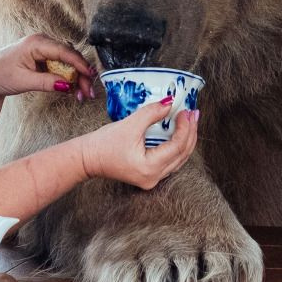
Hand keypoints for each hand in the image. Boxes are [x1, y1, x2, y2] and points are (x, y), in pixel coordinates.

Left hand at [0, 34, 97, 102]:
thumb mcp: (23, 81)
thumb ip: (47, 82)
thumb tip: (67, 85)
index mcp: (36, 43)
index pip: (64, 51)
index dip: (80, 64)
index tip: (90, 76)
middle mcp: (41, 42)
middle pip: (69, 57)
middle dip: (81, 74)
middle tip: (88, 92)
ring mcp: (42, 50)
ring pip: (67, 62)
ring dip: (76, 78)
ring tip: (82, 94)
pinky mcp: (42, 58)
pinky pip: (60, 66)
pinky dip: (67, 78)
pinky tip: (72, 90)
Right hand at [79, 99, 198, 189]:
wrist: (87, 158)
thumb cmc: (103, 144)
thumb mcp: (129, 125)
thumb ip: (151, 113)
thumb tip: (170, 102)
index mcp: (150, 168)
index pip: (177, 146)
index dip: (185, 127)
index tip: (186, 111)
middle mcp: (154, 177)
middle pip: (182, 154)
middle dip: (190, 132)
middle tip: (194, 113)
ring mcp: (152, 179)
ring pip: (178, 159)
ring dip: (186, 139)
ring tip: (190, 121)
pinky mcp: (149, 174)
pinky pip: (170, 161)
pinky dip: (176, 146)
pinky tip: (179, 133)